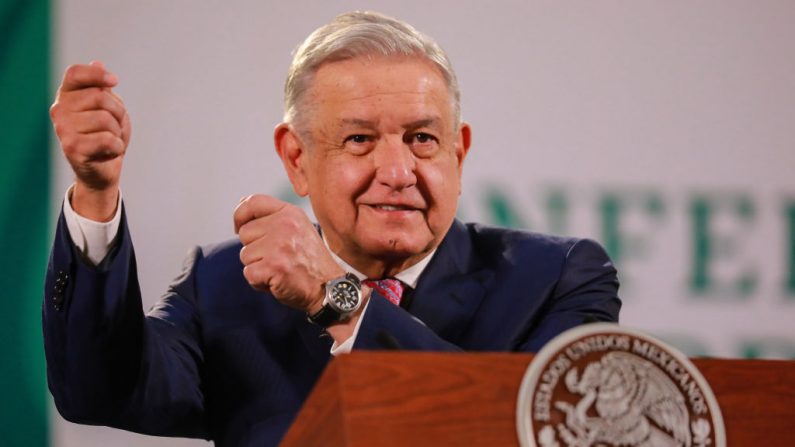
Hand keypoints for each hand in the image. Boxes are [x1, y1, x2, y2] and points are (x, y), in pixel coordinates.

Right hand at [50, 61, 130, 220]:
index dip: (97, 74)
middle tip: (115, 126)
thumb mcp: (106, 108)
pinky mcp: (72, 148)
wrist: (102, 169)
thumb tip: (98, 62)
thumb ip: (100, 87)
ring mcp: (63, 129)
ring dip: (118, 132)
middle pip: (100, 97)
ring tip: (110, 139)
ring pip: (106, 119)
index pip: (75, 73)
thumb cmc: (105, 135)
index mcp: (66, 95)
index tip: (115, 81)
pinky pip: (108, 139)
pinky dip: (117, 147)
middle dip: (118, 112)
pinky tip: (109, 152)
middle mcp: (59, 110)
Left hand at [234, 194, 344, 312]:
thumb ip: (273, 218)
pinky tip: (277, 281)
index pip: (252, 202)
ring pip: (245, 255)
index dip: (240, 215)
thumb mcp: (298, 229)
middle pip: (245, 233)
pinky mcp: (274, 267)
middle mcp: (285, 225)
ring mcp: (279, 246)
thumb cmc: (310, 261)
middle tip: (276, 258)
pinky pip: (249, 274)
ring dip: (257, 267)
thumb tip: (242, 210)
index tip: (239, 228)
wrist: (329, 288)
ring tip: (279, 270)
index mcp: (290, 213)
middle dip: (254, 249)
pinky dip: (259, 282)